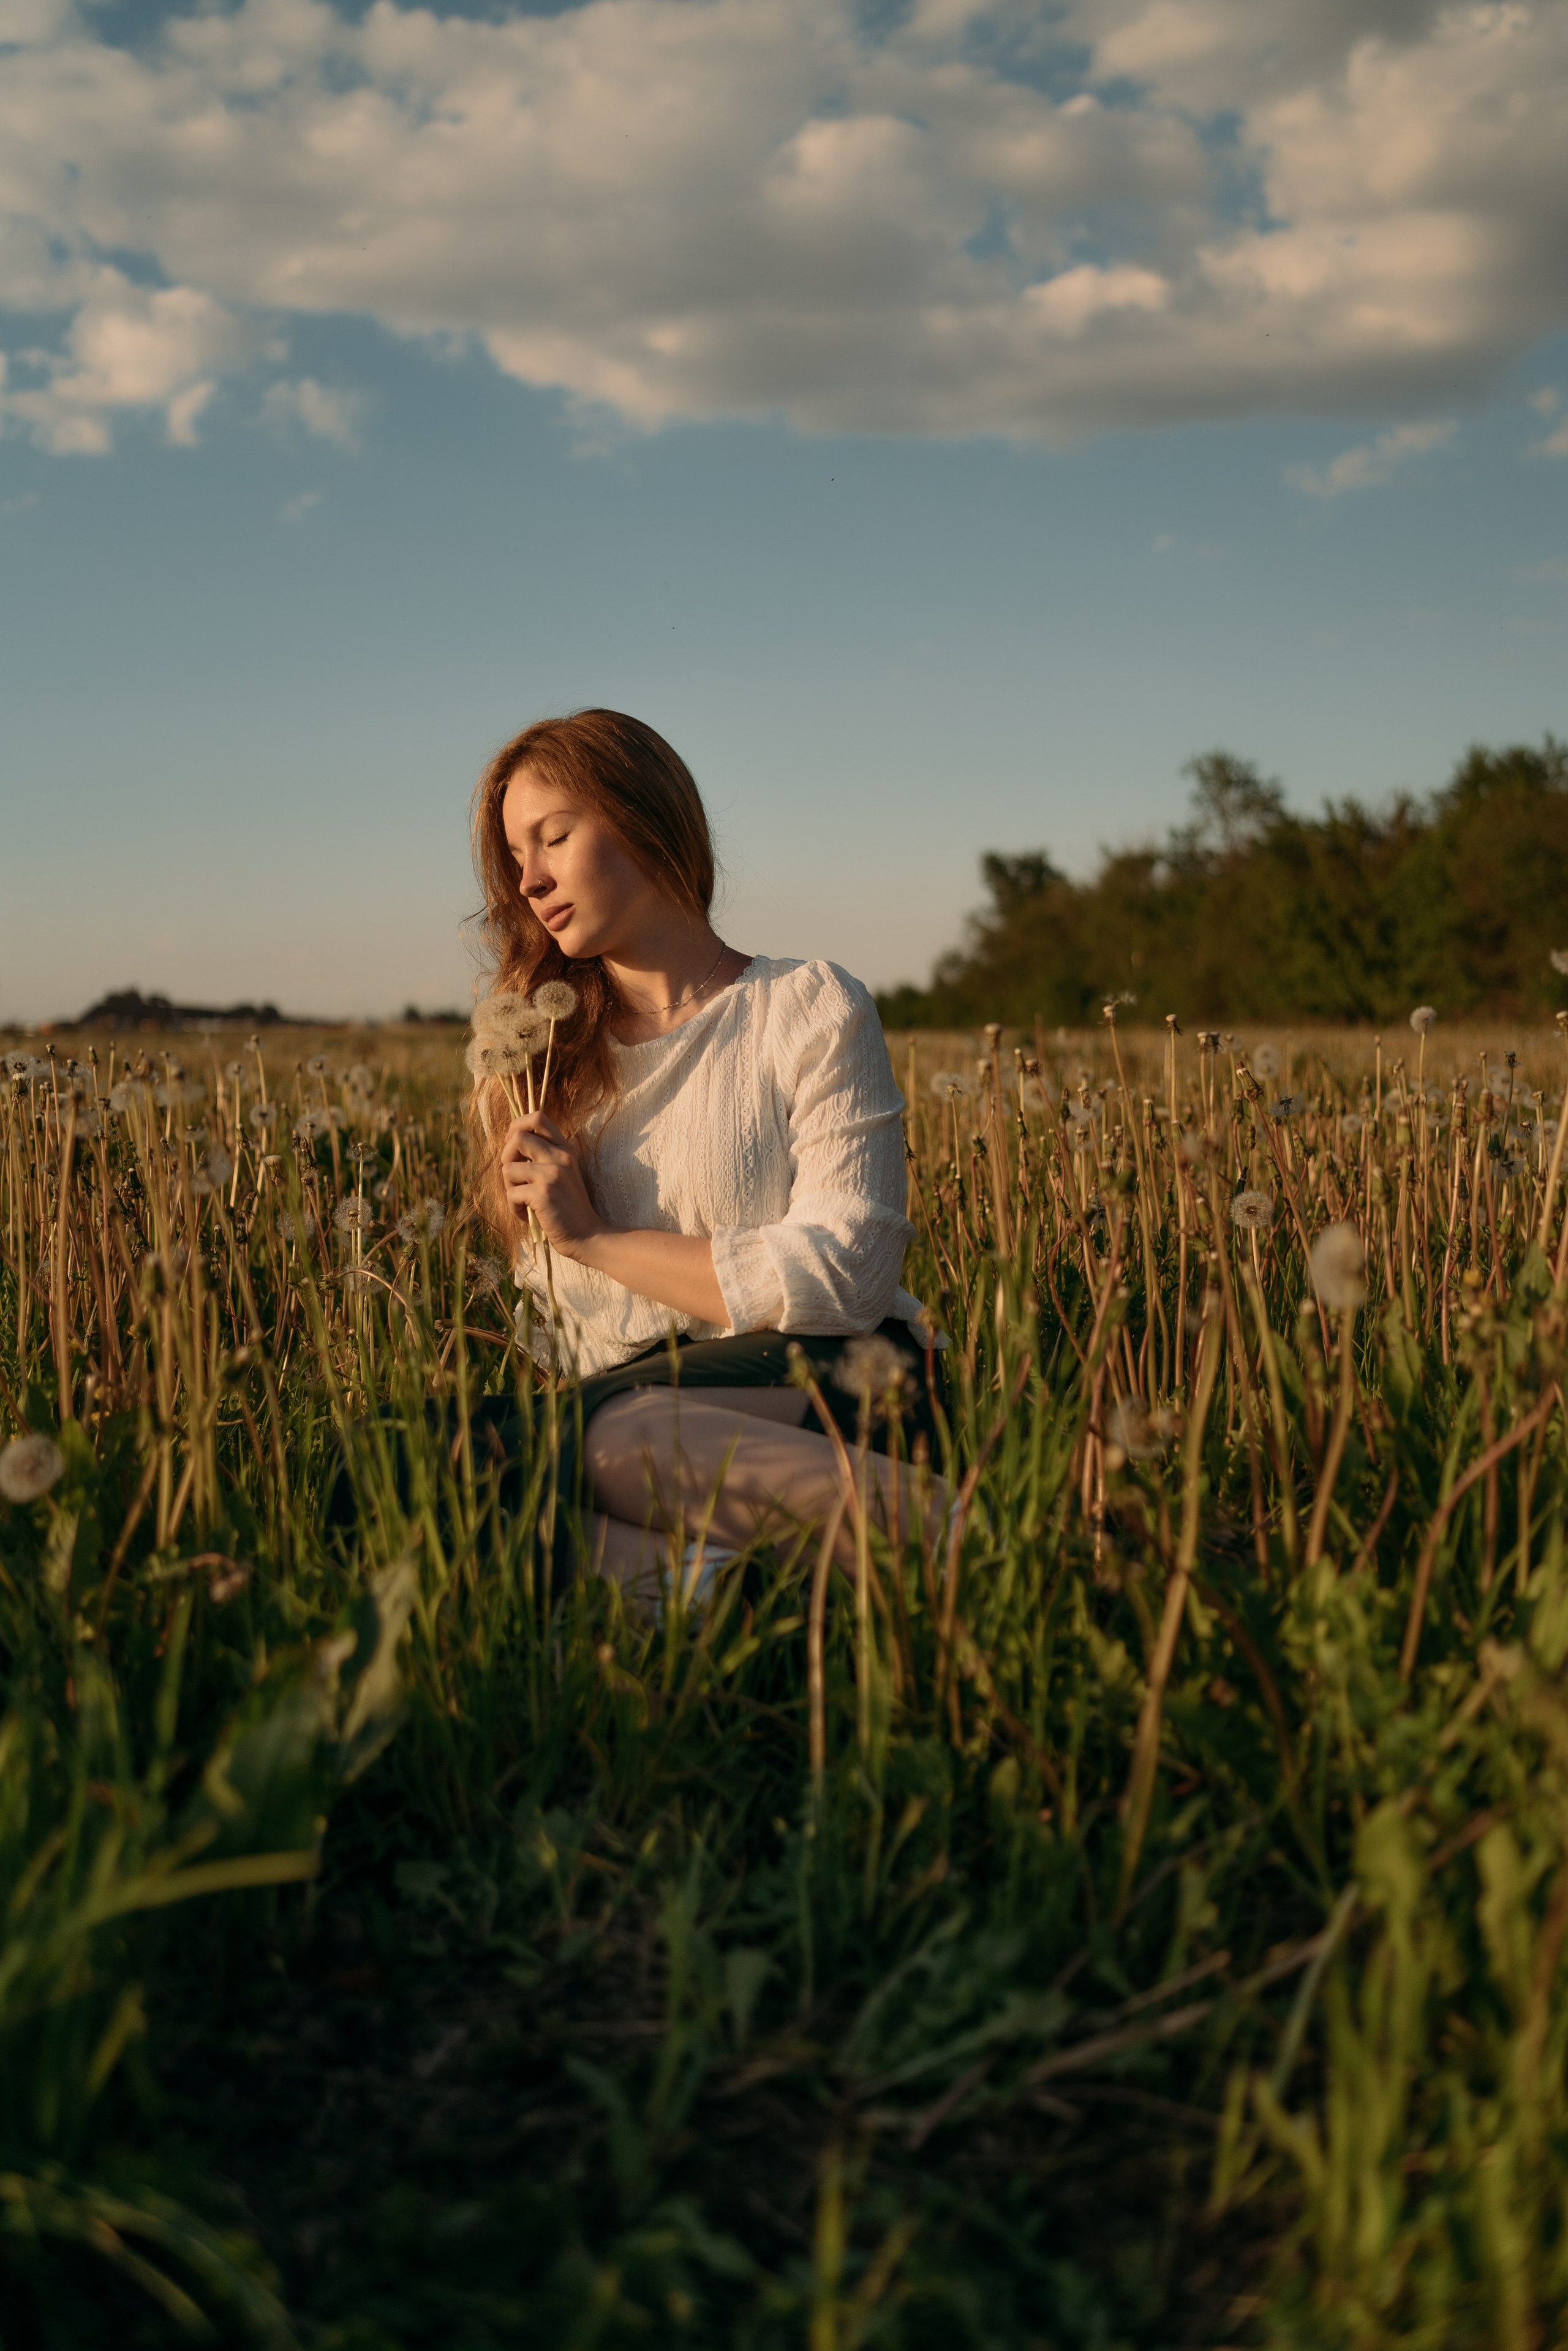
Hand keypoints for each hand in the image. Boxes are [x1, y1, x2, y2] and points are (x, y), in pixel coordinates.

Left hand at [500, 1112, 606, 1255]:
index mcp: (564, 1149)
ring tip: (521, 1200)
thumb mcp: (563, 1173)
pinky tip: (526, 1214)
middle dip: (505, 1156)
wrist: (588, 1235)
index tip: (513, 1145)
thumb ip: (544, 1157)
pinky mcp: (544, 1194)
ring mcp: (552, 1174)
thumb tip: (511, 1145)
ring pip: (508, 1168)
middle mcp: (560, 1156)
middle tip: (513, 1176)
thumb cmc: (569, 1207)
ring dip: (508, 1187)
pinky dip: (513, 1207)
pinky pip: (511, 1194)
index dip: (517, 1126)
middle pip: (517, 1137)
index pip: (538, 1117)